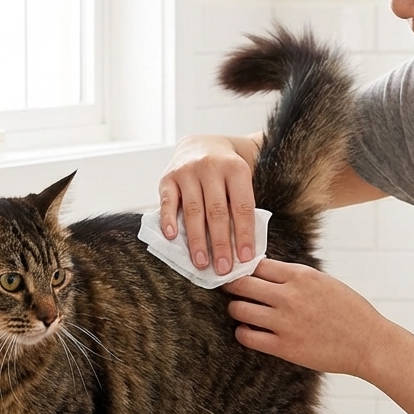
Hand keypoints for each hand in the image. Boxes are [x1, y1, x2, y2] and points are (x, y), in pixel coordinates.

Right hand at [158, 135, 257, 273]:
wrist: (202, 145)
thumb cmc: (227, 173)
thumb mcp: (241, 182)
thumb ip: (242, 207)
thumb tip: (243, 249)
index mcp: (236, 169)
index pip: (242, 207)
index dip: (244, 234)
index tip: (246, 258)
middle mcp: (211, 167)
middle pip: (217, 211)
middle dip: (221, 243)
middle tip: (223, 269)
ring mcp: (187, 171)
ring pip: (193, 210)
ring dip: (197, 240)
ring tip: (201, 263)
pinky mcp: (168, 177)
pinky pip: (167, 201)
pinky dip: (168, 220)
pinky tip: (171, 237)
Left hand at [224, 257, 393, 376]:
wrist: (368, 343)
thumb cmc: (350, 311)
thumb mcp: (324, 282)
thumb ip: (296, 277)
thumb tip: (267, 271)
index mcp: (301, 275)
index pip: (257, 264)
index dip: (244, 267)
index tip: (238, 272)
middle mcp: (289, 296)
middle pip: (242, 284)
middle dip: (232, 285)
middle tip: (229, 288)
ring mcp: (284, 322)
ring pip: (239, 309)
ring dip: (236, 309)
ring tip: (241, 311)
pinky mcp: (284, 347)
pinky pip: (247, 336)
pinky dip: (243, 332)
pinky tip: (249, 330)